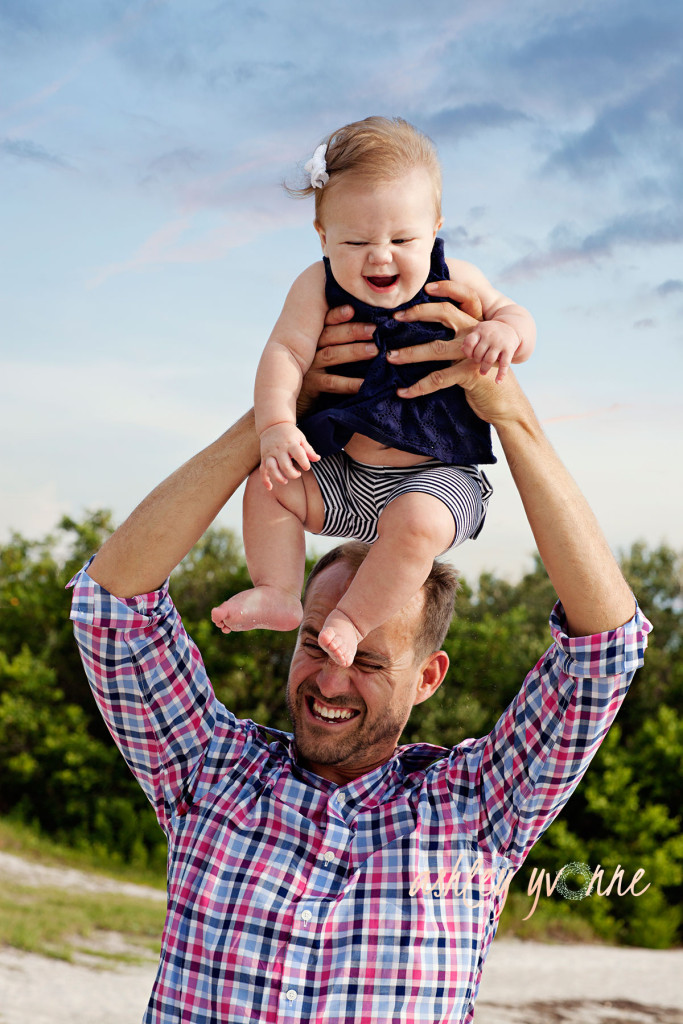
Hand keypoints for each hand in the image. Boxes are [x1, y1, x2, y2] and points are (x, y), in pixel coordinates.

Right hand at [259, 422, 319, 489]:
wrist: (273, 425)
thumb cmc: (290, 433)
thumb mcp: (301, 438)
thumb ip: (308, 450)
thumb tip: (318, 459)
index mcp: (290, 443)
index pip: (298, 454)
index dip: (304, 463)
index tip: (306, 467)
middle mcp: (279, 449)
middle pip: (285, 465)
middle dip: (292, 474)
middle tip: (298, 474)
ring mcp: (270, 454)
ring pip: (272, 468)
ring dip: (278, 478)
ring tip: (285, 481)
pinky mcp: (264, 458)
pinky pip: (262, 470)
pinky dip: (265, 480)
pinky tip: (270, 487)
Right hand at [297, 305, 377, 417]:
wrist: (296, 399)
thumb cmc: (319, 373)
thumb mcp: (324, 353)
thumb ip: (340, 341)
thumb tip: (371, 330)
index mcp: (314, 337)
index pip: (325, 321)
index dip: (337, 314)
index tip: (352, 308)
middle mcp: (309, 348)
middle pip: (330, 334)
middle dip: (353, 330)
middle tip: (374, 329)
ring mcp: (308, 367)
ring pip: (331, 354)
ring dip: (354, 351)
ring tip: (374, 350)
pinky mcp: (310, 386)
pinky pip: (331, 382)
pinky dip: (349, 383)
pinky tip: (364, 383)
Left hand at [387, 279, 483, 397]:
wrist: (504, 402)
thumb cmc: (479, 376)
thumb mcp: (470, 353)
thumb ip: (454, 340)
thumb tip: (421, 335)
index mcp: (475, 324)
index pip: (463, 296)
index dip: (446, 287)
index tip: (424, 288)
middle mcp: (475, 334)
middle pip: (445, 312)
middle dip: (417, 313)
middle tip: (395, 319)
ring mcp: (473, 353)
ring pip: (435, 348)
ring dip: (409, 353)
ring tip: (390, 357)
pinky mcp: (469, 373)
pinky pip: (438, 378)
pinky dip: (418, 387)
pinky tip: (404, 392)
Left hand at [460, 320, 520, 382]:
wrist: (510, 327)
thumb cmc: (489, 332)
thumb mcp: (479, 332)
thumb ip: (470, 340)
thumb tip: (462, 350)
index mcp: (480, 331)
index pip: (469, 343)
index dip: (468, 352)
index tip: (470, 356)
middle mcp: (490, 336)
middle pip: (479, 353)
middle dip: (477, 360)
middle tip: (478, 362)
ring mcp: (500, 343)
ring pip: (489, 359)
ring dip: (484, 368)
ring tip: (482, 372)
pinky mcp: (509, 349)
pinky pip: (504, 364)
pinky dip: (501, 374)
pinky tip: (497, 382)